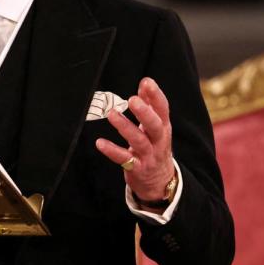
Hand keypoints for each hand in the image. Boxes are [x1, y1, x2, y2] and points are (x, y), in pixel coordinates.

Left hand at [95, 77, 175, 202]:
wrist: (160, 182)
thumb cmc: (155, 147)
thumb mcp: (156, 127)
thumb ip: (151, 106)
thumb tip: (145, 83)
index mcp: (164, 128)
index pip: (163, 110)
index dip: (156, 96)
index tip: (147, 82)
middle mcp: (159, 141)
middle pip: (155, 126)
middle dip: (145, 113)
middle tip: (133, 100)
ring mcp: (149, 156)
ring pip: (139, 142)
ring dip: (125, 127)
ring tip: (112, 114)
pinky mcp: (137, 169)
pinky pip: (124, 160)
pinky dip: (112, 151)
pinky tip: (100, 143)